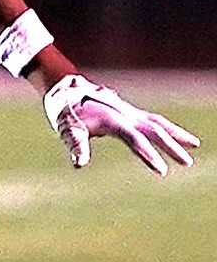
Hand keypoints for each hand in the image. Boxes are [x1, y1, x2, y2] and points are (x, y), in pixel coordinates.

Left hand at [43, 75, 199, 174]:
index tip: (161, 170)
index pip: (135, 140)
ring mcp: (131, 112)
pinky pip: (154, 120)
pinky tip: (177, 136)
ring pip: (159, 123)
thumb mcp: (68, 130)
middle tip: (187, 163)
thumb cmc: (66, 113)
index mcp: (113, 120)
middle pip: (154, 131)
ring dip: (177, 134)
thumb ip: (76, 146)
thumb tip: (79, 165)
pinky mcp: (131, 113)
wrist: (67, 90)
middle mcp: (126, 115)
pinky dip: (168, 128)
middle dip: (171, 147)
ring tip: (195, 145)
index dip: (148, 155)